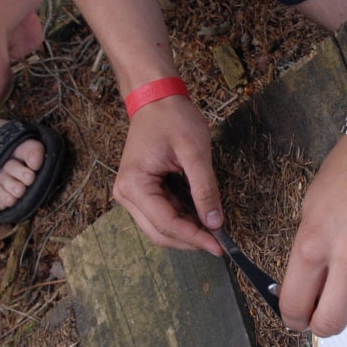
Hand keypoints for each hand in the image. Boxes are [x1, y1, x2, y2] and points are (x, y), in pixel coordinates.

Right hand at [113, 95, 223, 254]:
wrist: (156, 99)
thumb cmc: (172, 118)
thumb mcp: (195, 152)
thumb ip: (205, 189)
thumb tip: (215, 222)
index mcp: (134, 185)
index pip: (166, 224)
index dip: (194, 238)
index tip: (219, 247)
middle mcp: (126, 194)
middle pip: (160, 233)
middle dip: (190, 240)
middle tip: (219, 244)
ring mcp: (131, 195)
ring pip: (160, 228)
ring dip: (187, 232)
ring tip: (213, 231)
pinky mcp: (141, 192)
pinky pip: (161, 215)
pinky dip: (182, 220)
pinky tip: (201, 219)